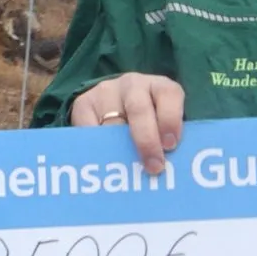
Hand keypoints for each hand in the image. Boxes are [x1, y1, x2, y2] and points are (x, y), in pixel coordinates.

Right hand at [70, 73, 185, 173]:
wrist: (113, 108)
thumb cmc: (149, 124)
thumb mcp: (163, 127)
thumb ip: (168, 141)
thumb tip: (172, 169)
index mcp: (160, 87)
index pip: (169, 94)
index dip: (171, 119)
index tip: (171, 145)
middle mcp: (134, 85)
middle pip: (139, 110)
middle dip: (147, 141)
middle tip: (153, 167)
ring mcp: (106, 92)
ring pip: (112, 122)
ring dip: (120, 149)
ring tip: (125, 170)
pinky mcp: (83, 103)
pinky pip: (89, 130)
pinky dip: (96, 149)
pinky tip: (104, 162)